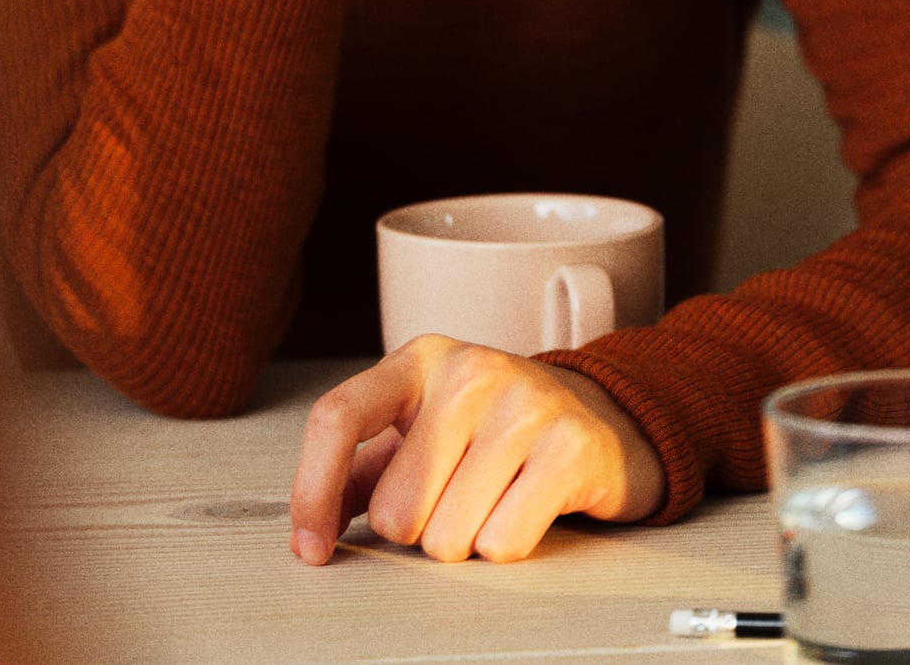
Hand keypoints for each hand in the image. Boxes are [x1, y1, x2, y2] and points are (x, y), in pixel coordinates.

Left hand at [289, 336, 665, 564]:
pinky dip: (508, 545)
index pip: (338, 417)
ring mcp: (525, 402)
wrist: (600, 419)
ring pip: (447, 537)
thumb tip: (309, 533)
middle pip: (396, 509)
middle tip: (454, 500)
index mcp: (419, 361)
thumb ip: (360, 475)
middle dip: (418, 529)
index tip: (312, 547)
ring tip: (494, 500)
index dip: (312, 490)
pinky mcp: (571, 444)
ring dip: (466, 541)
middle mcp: (470, 369)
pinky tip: (527, 508)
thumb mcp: (422, 434)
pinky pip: (502, 543)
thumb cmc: (495, 432)